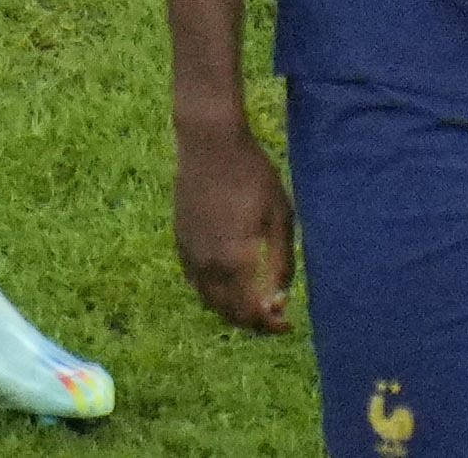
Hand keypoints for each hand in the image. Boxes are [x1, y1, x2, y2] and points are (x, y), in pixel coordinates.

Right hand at [171, 109, 297, 333]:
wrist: (210, 142)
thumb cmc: (252, 175)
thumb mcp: (280, 216)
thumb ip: (281, 261)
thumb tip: (282, 298)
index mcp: (234, 259)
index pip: (251, 312)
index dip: (271, 325)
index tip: (288, 324)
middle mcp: (206, 263)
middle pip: (227, 312)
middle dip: (252, 322)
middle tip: (274, 317)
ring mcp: (189, 252)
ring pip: (208, 299)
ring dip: (231, 310)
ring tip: (254, 305)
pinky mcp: (179, 239)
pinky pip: (195, 280)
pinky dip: (212, 292)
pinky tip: (228, 283)